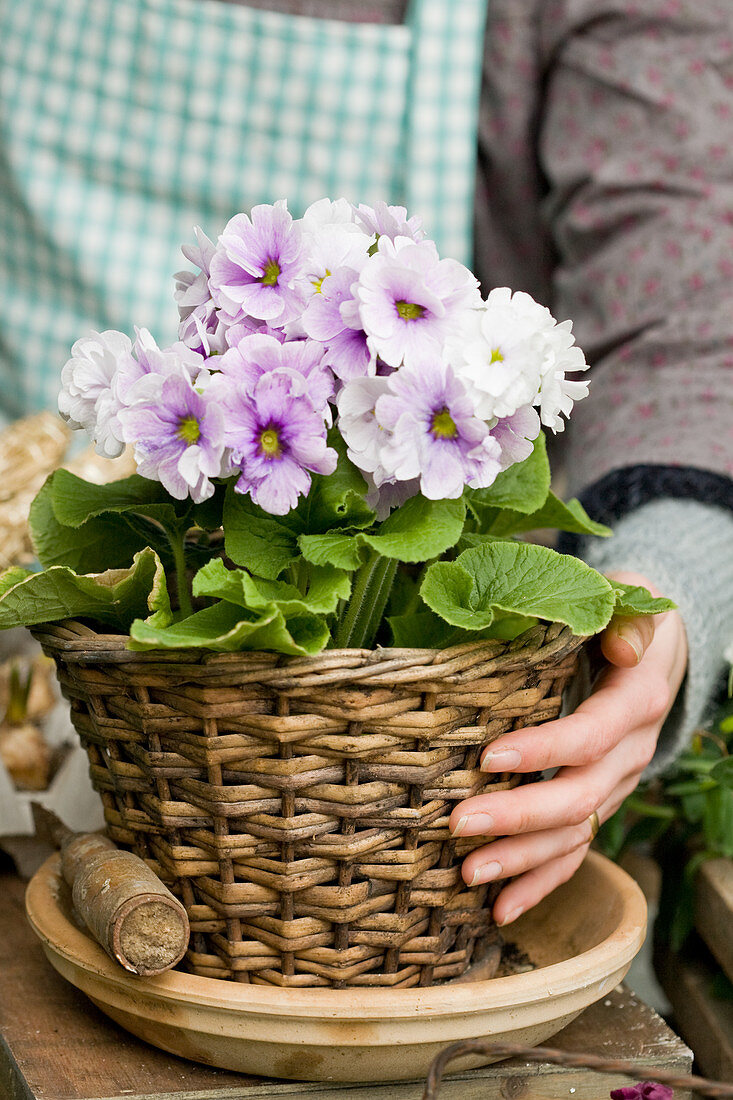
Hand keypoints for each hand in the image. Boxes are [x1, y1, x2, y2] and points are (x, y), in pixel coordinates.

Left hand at [449, 571, 687, 925]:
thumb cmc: (623, 612)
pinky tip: (500, 910)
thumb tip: (622, 643)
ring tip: (469, 876)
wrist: (657, 649)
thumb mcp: (631, 598)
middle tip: (459, 825)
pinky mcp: (599, 802)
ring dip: (524, 861)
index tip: (489, 758)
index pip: (592, 734)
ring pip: (577, 834)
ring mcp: (616, 783)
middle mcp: (630, 751)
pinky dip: (540, 883)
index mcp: (636, 700)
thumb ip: (626, 616)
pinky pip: (576, 851)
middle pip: (580, 797)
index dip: (545, 750)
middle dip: (519, 818)